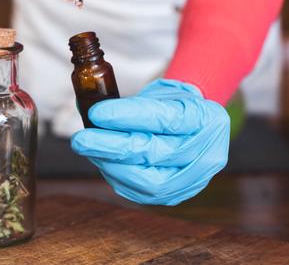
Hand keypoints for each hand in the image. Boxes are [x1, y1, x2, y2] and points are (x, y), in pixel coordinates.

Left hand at [71, 79, 229, 205]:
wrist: (192, 127)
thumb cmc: (172, 105)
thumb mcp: (160, 92)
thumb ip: (129, 100)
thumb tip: (85, 103)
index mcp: (207, 118)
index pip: (164, 120)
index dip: (128, 117)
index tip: (97, 112)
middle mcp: (207, 153)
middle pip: (155, 154)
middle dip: (112, 147)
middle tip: (81, 139)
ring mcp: (193, 180)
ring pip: (148, 180)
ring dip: (110, 164)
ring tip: (88, 148)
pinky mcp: (174, 195)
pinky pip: (141, 193)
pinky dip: (115, 175)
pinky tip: (101, 160)